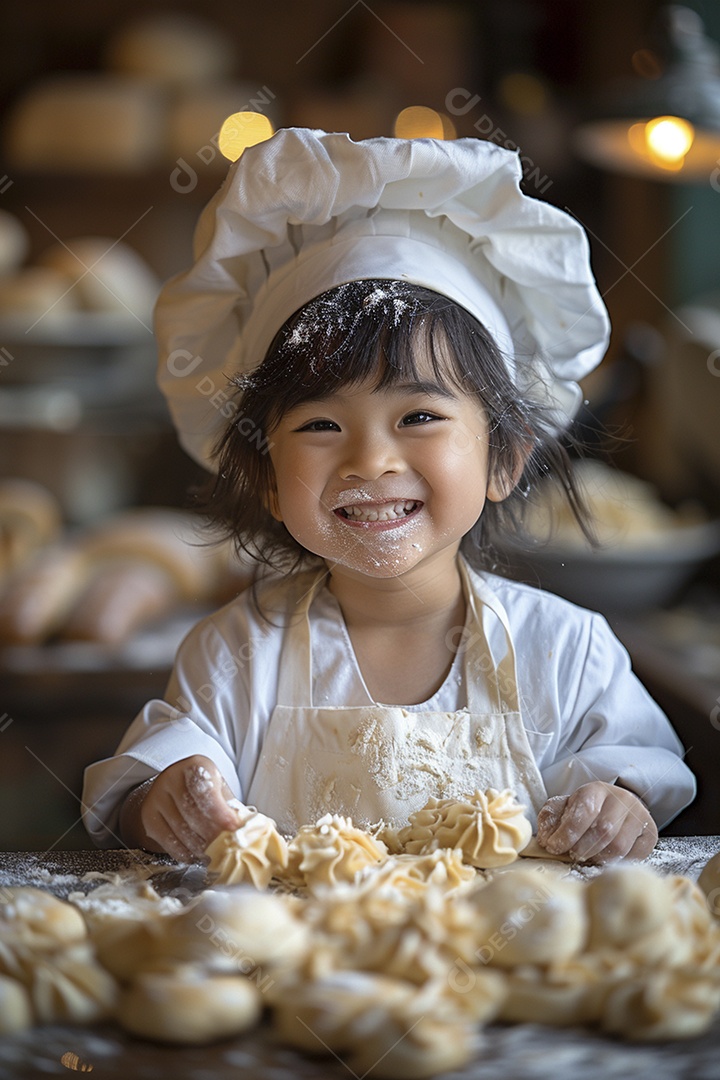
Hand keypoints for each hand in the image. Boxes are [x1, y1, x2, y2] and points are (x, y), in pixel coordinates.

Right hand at [125, 755, 240, 861]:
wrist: (175, 790)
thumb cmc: (205, 792)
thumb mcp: (220, 791)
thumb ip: (231, 808)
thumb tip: (245, 831)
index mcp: (195, 765)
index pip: (204, 788)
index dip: (219, 810)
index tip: (232, 827)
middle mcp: (172, 777)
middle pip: (192, 811)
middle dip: (212, 833)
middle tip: (226, 847)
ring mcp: (157, 796)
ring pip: (180, 829)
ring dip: (200, 846)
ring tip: (214, 854)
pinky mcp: (148, 816)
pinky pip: (168, 840)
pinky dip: (185, 853)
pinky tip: (197, 856)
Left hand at [535, 782, 657, 863]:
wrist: (616, 808)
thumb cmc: (587, 811)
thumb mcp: (566, 807)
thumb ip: (551, 818)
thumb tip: (545, 839)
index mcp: (597, 790)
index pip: (585, 811)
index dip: (567, 833)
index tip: (553, 847)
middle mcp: (622, 800)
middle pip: (603, 830)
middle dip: (581, 848)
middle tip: (571, 855)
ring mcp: (639, 817)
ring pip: (618, 846)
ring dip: (597, 857)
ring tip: (587, 856)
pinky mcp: (650, 835)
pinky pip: (633, 857)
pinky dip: (616, 863)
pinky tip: (605, 858)